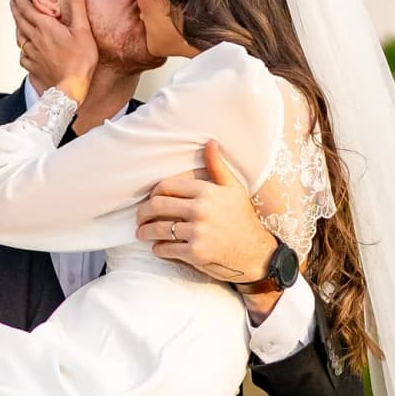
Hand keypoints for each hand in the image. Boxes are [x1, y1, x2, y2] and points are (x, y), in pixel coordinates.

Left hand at [11, 0, 100, 105]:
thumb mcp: (83, 29)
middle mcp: (34, 39)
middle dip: (15, 10)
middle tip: (12, 2)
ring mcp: (32, 54)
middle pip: (20, 21)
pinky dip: (22, 48)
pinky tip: (25, 49)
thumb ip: (78, 4)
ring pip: (19, 37)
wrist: (70, 89)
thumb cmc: (80, 60)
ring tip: (18, 22)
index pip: (27, 9)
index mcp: (45, 27)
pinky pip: (23, 55)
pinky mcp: (32, 67)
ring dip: (17, 27)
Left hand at [136, 140, 280, 299]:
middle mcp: (200, 209)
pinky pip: (166, 249)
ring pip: (158, 229)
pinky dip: (158, 249)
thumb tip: (210, 142)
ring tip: (141, 233)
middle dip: (143, 212)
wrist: (255, 251)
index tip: (151, 199)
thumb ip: (217, 166)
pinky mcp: (195, 252)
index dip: (154, 193)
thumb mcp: (233, 188)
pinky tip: (157, 247)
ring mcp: (197, 231)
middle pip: (157, 206)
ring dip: (145, 232)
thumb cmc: (242, 217)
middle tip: (139, 218)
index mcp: (206, 191)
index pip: (166, 187)